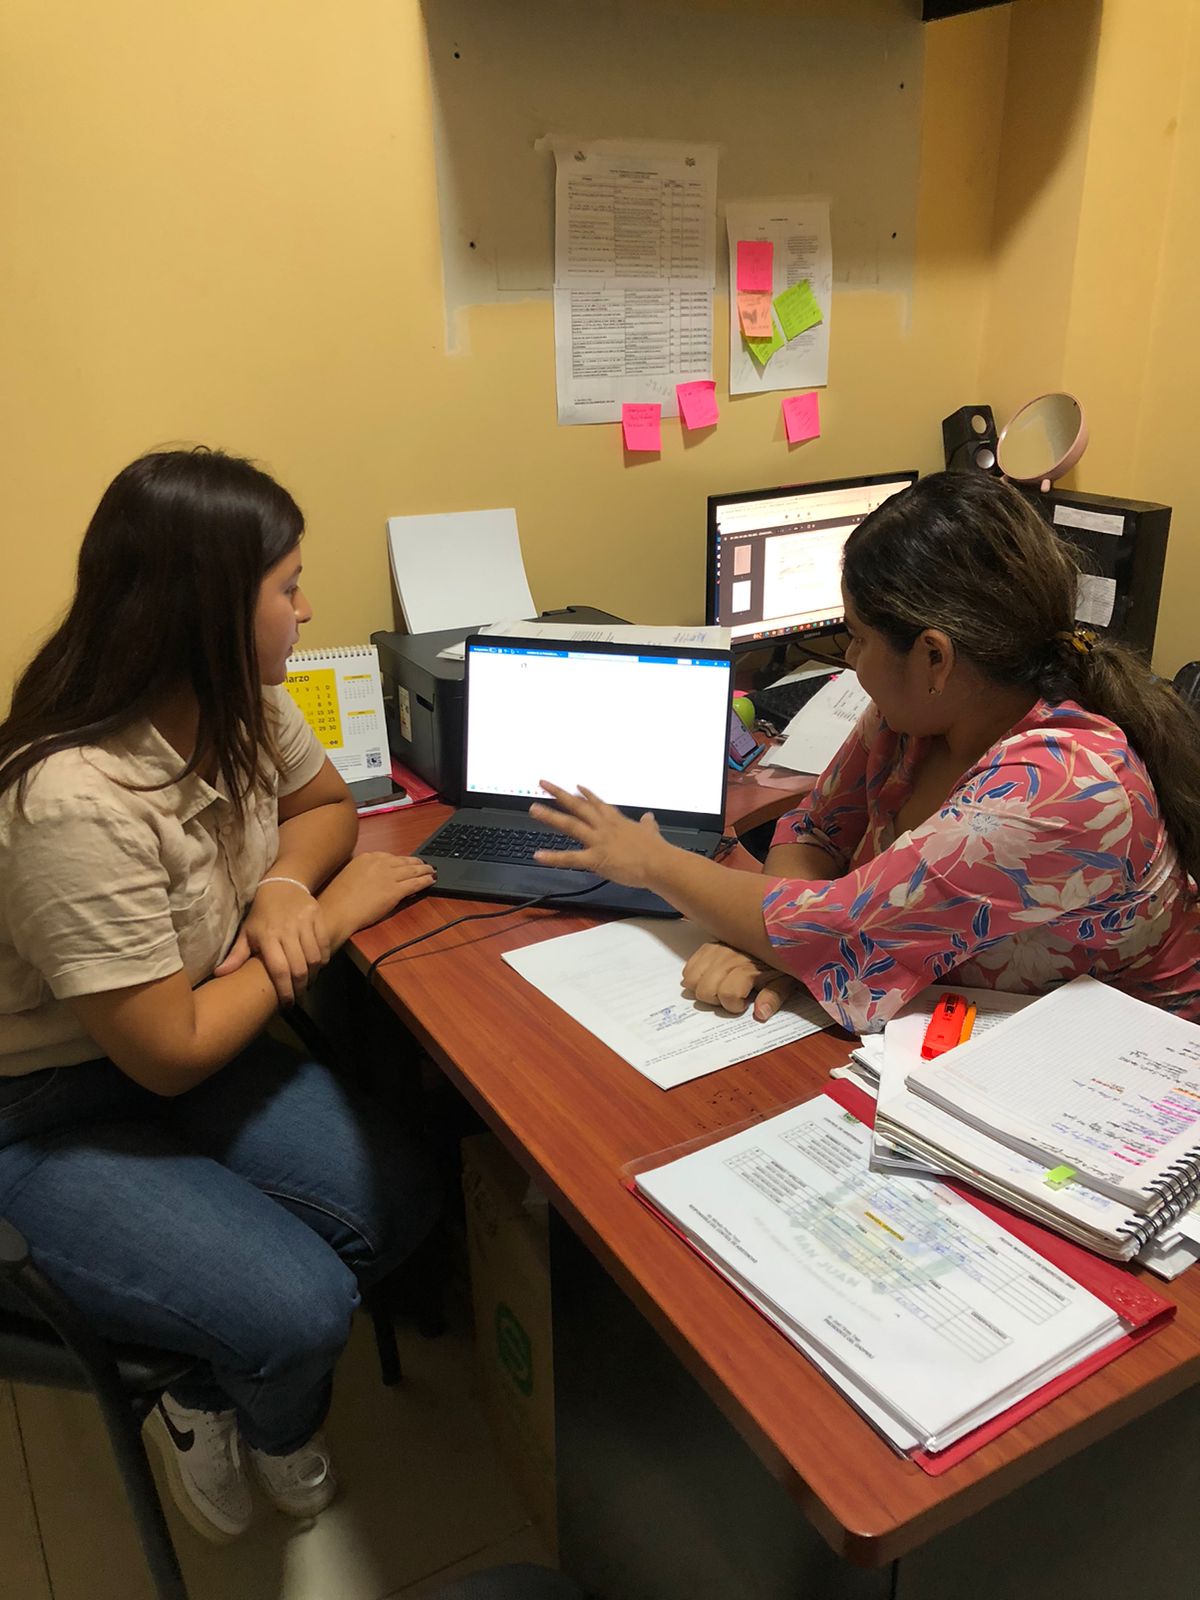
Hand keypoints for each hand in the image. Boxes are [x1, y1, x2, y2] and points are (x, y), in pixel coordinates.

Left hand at [214, 879, 330, 1006]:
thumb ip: (236, 955)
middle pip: (299, 967)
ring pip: (314, 958)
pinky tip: (316, 967)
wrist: (282, 885)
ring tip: (307, 984)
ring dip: (313, 975)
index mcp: (266, 936)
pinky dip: (322, 960)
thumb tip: (219, 975)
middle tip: (298, 997)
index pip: (279, 969)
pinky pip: (324, 945)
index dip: (285, 990)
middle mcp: (287, 930)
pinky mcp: (317, 917)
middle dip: (300, 988)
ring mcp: (304, 922)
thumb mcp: (247, 932)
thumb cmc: (261, 914)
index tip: (287, 1004)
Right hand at [318, 852, 435, 943]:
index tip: (406, 863)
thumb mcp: (349, 876)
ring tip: (432, 871)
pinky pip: (415, 883)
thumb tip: (373, 878)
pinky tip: (431, 880)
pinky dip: (425, 881)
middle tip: (425, 865)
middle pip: (404, 861)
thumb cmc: (338, 899)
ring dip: (425, 870)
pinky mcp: (395, 890)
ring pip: (413, 870)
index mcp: (366, 857)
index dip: (401, 861)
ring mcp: (388, 876)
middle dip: (416, 863)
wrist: (337, 911)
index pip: (390, 857)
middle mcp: (379, 863)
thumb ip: (363, 873)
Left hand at [530, 782, 669, 888]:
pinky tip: (538, 855)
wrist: (659, 863)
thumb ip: (647, 824)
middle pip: (578, 806)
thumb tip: (649, 817)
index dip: (585, 794)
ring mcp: (597, 840)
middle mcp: (603, 826)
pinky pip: (570, 857)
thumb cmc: (656, 849)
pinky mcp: (595, 858)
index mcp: (615, 820)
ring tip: (534, 808)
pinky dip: (553, 857)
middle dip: (559, 794)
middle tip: (543, 784)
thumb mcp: (651, 831)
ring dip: (550, 816)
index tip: (575, 786)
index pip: (597, 803)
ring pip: (570, 824)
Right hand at [682, 941, 796, 1020]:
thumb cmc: (778, 963)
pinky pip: (688, 967)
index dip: (734, 1006)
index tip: (744, 1003)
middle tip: (731, 996)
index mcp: (747, 967)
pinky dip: (696, 977)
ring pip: (691, 980)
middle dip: (717, 1000)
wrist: (775, 935)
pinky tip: (712, 977)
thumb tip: (760, 1013)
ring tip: (720, 987)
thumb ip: (773, 998)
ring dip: (703, 988)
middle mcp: (727, 957)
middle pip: (704, 990)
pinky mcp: (708, 946)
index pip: (727, 995)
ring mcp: (715, 950)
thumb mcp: (784, 982)